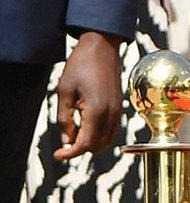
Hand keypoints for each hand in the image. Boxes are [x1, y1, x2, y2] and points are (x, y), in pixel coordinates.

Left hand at [52, 30, 125, 159]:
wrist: (102, 47)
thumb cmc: (81, 66)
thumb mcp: (65, 91)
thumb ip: (65, 118)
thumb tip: (67, 139)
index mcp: (97, 111)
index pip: (85, 144)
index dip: (70, 153)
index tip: (57, 154)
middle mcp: (112, 113)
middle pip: (98, 146)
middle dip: (80, 150)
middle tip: (63, 146)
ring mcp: (118, 110)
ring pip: (107, 140)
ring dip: (91, 143)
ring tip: (73, 136)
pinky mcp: (120, 106)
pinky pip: (112, 130)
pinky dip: (99, 136)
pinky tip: (86, 129)